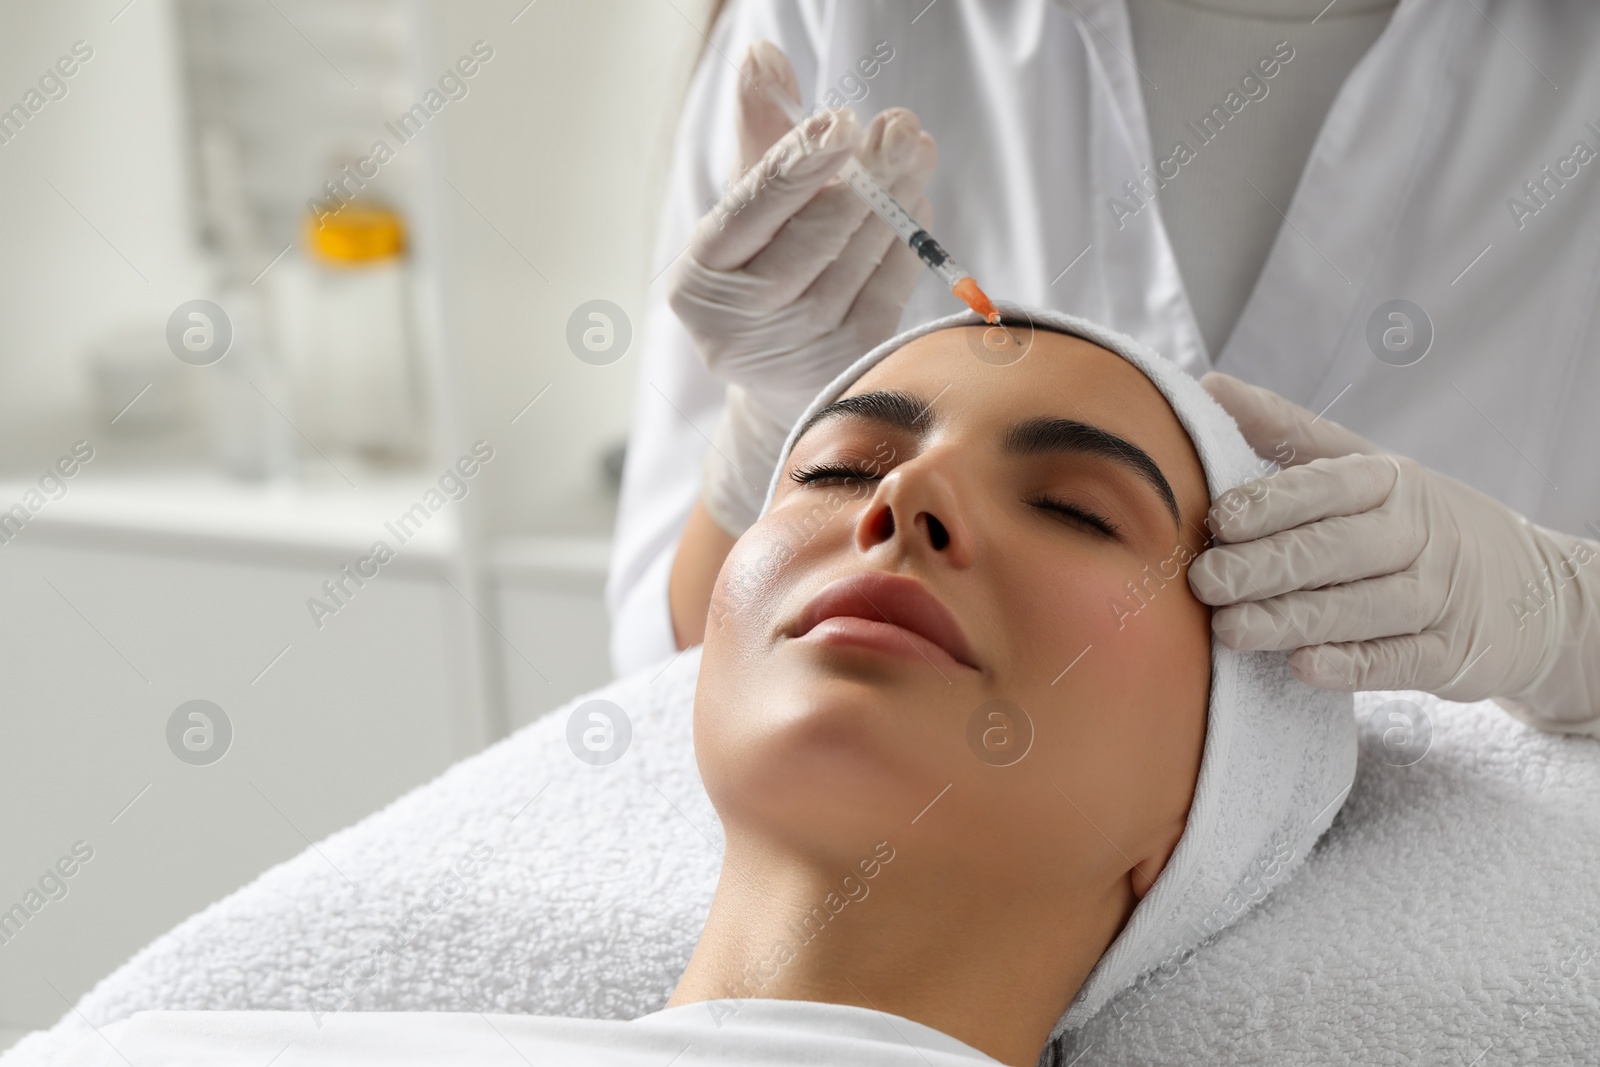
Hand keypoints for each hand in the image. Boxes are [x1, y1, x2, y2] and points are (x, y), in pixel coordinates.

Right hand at [670, 40, 936, 535]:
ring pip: (857, 257)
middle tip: (900, 127)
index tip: (840, 122)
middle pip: (814, 233)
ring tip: (914, 152)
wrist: (782, 382)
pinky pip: (888, 287)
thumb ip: (760, 134)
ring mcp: (796, 349)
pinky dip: (907, 239)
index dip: (798, 162)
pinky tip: (915, 203)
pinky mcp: (847, 363)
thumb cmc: (762, 273)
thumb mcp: (751, 207)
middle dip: (865, 175)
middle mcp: (740, 322)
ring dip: (895, 198)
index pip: (752, 208)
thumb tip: (761, 56)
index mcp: (699, 279)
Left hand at [1188, 372, 1599, 722]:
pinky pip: (1397, 661)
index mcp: (1391, 481)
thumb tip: (1210, 387)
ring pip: (1359, 609)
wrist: (1535, 592)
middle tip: (1205, 580)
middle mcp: (1417, 534)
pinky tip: (1303, 666)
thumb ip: (1288, 433)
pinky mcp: (1453, 656)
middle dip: (1266, 566)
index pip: (1327, 485)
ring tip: (1230, 629)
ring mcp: (1439, 596)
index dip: (1271, 502)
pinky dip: (1351, 665)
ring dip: (1292, 620)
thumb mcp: (1367, 468)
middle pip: (1335, 549)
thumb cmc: (1418, 523)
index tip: (1218, 519)